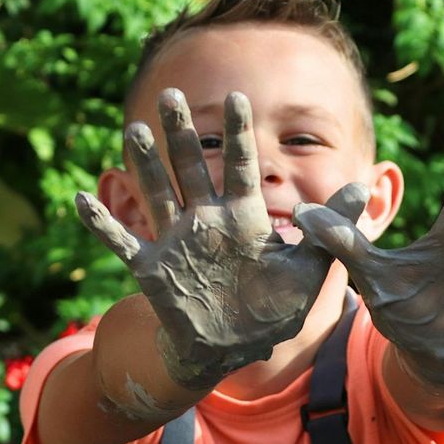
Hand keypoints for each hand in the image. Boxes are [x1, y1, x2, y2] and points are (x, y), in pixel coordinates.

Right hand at [74, 89, 366, 389]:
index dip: (238, 133)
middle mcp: (207, 221)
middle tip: (170, 93)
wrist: (237, 349)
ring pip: (158, 193)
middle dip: (182, 133)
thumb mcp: (311, 268)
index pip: (240, 166)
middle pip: (192, 168)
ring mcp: (177, 242)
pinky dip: (101, 224)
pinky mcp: (153, 269)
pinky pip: (121, 242)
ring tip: (133, 129)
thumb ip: (332, 228)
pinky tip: (80, 198)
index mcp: (244, 218)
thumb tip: (363, 186)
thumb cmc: (274, 309)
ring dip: (144, 164)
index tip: (237, 96)